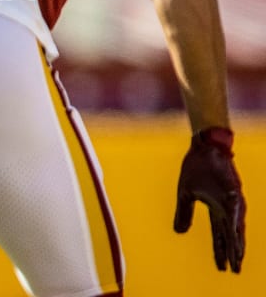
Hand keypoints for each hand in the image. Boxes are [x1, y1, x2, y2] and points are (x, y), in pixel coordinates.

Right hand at [173, 127, 245, 272]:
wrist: (202, 146)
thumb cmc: (196, 166)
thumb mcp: (185, 193)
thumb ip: (184, 213)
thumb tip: (179, 233)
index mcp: (215, 208)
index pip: (218, 234)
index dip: (219, 250)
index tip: (221, 268)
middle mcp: (227, 207)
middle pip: (230, 235)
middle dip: (232, 253)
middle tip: (234, 270)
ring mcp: (232, 199)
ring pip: (236, 226)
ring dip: (237, 242)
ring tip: (238, 257)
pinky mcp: (234, 190)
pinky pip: (236, 208)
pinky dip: (236, 221)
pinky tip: (236, 233)